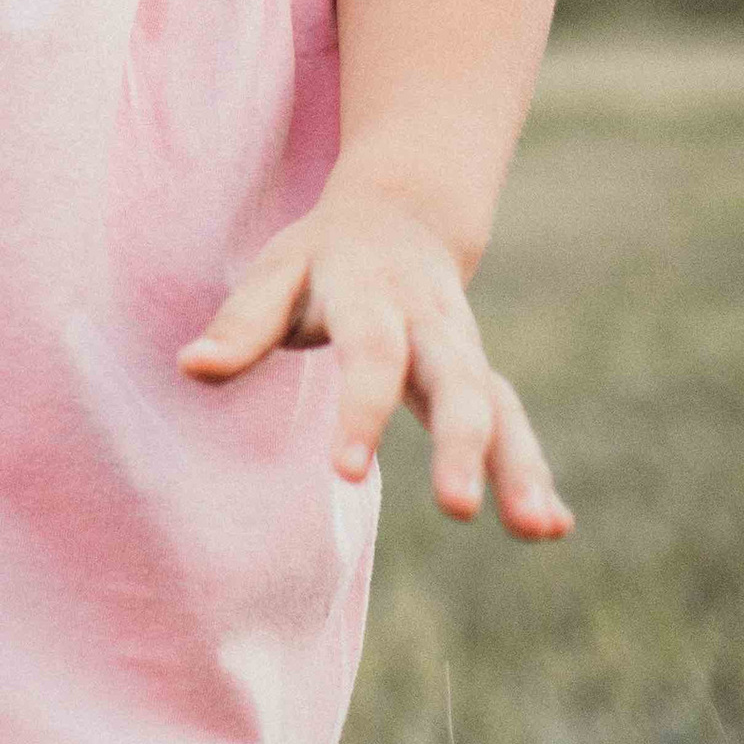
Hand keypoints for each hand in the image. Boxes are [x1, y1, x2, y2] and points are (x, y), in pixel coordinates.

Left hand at [176, 188, 573, 537]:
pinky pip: (513, 423)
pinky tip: (551, 527)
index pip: (372, 354)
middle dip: (462, 446)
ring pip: (499, 407)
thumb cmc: (323, 256)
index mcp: (372, 294)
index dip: (362, 411)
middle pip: (456, 381)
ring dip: (520, 467)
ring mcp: (464, 351)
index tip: (347, 472)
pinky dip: (535, 471)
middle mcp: (431, 323)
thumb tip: (192, 368)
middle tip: (458, 508)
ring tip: (537, 529)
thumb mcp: (277, 270)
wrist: (401, 214)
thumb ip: (241, 323)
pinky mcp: (482, 379)